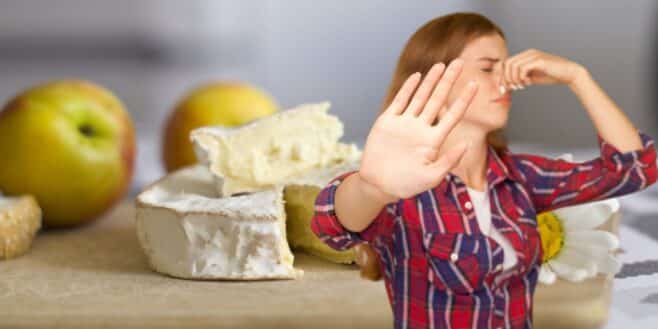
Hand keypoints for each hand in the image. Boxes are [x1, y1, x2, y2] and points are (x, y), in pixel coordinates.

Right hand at [358, 59, 477, 200]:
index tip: (475, 85)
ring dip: (430, 81)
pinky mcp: (388, 122)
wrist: (378, 185)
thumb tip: (466, 144)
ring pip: (420, 97)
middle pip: (438, 99)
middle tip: (459, 62)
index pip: (453, 115)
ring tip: (441, 65)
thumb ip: (448, 161)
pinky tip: (417, 76)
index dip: (464, 100)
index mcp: (433, 140)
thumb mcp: (431, 178)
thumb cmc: (406, 185)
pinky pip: (400, 101)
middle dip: (448, 81)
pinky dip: (408, 89)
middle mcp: (421, 128)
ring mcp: (404, 123)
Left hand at [502, 49, 585, 89]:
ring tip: (521, 86)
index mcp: (525, 55)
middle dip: (506, 78)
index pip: (506, 63)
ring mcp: (534, 55)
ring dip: (514, 79)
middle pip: (507, 63)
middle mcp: (528, 53)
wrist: (569, 73)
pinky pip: (523, 68)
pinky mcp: (539, 60)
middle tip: (512, 88)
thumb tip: (505, 86)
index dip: (502, 76)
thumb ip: (519, 79)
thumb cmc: (550, 76)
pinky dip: (521, 77)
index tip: (504, 88)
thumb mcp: (531, 77)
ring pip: (513, 66)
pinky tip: (527, 83)